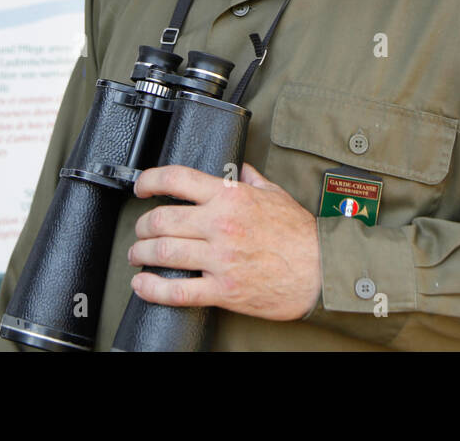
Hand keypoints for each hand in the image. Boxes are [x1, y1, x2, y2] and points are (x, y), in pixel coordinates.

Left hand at [128, 162, 321, 320]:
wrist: (322, 271)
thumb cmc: (301, 234)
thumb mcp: (275, 193)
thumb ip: (250, 178)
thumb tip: (236, 167)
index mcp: (230, 197)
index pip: (177, 179)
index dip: (150, 181)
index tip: (141, 187)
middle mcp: (221, 225)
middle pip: (162, 220)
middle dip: (143, 225)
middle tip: (140, 230)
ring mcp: (220, 259)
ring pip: (163, 253)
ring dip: (141, 254)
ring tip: (138, 255)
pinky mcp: (223, 290)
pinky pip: (178, 291)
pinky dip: (153, 289)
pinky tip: (143, 285)